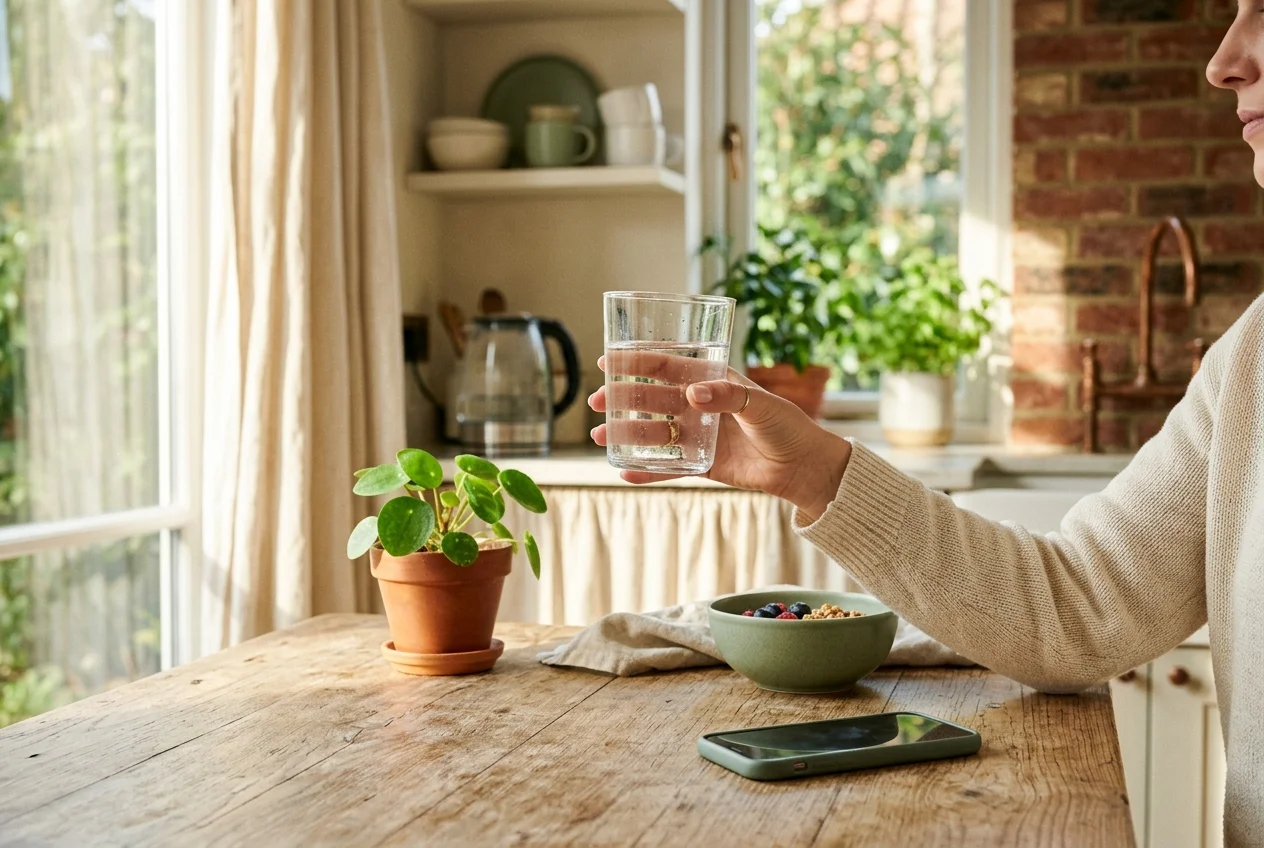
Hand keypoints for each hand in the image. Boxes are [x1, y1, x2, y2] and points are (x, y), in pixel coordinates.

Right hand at [588, 351, 850, 521]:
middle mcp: (699, 404)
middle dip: (622, 398)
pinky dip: (647, 470)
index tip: (607, 362)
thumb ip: (727, 397)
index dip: (636, 362)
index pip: (668, 366)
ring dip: (627, 433)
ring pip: (654, 432)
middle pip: (652, 398)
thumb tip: (691, 394)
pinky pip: (668, 466)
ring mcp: (698, 434)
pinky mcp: (701, 463)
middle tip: (596, 402)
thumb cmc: (787, 426)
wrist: (803, 467)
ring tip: (601, 438)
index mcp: (712, 381)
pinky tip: (624, 471)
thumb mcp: (761, 405)